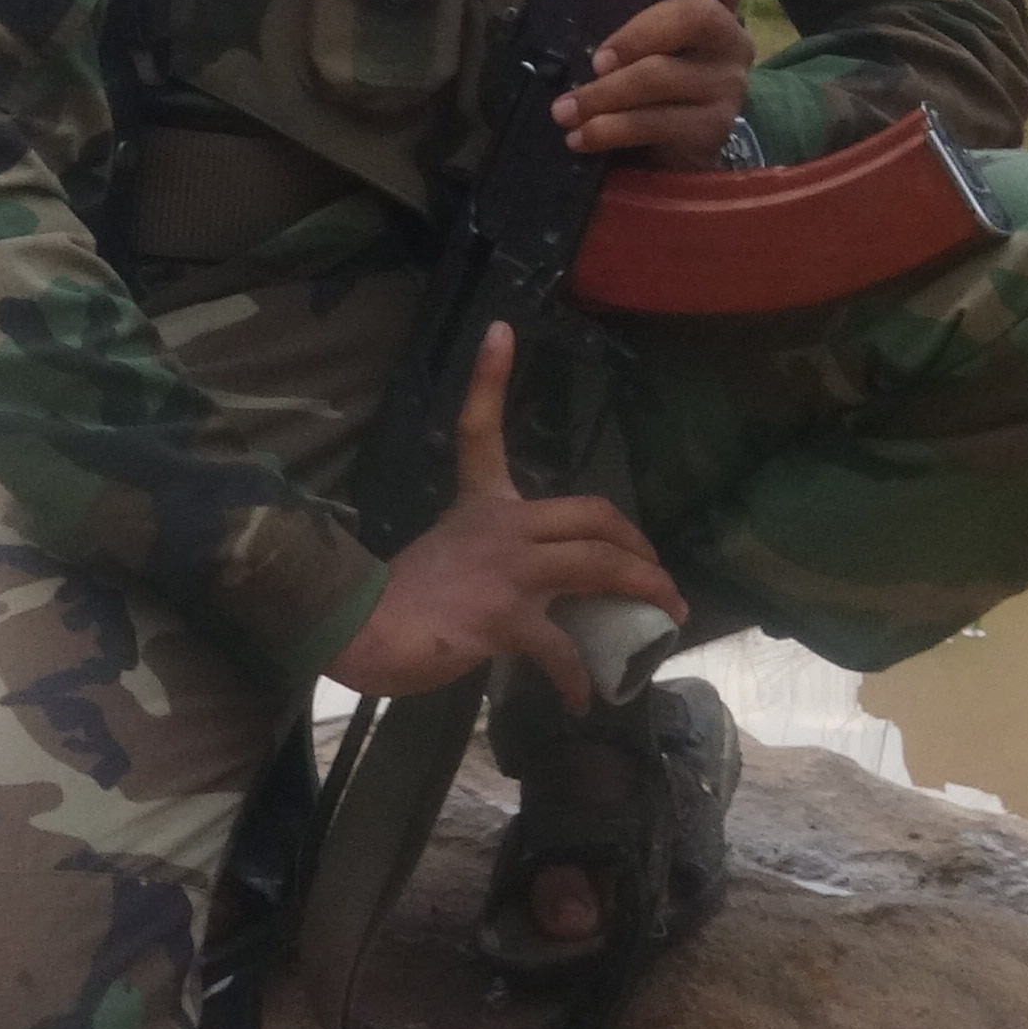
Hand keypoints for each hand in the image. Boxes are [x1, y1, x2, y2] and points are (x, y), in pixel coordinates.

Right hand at [330, 323, 686, 709]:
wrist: (358, 633)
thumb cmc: (394, 603)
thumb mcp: (443, 556)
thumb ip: (486, 557)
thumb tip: (527, 589)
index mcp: (479, 505)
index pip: (480, 428)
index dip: (489, 377)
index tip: (501, 329)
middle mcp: (499, 526)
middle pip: (591, 514)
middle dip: (637, 544)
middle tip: (659, 575)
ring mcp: (505, 569)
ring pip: (598, 567)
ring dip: (645, 589)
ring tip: (669, 615)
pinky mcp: (504, 616)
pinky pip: (561, 647)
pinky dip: (579, 677)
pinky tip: (586, 698)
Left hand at [550, 0, 762, 168]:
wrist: (659, 150)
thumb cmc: (636, 70)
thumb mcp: (611, 23)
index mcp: (712, 1)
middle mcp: (730, 38)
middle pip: (697, 15)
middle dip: (637, 34)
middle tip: (596, 60)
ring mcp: (727, 85)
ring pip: (664, 77)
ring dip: (604, 94)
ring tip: (563, 110)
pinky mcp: (713, 128)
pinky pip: (657, 124)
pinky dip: (610, 130)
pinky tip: (580, 137)